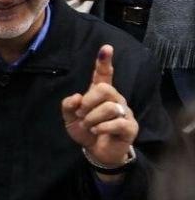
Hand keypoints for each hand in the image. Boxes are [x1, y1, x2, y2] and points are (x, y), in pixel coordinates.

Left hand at [62, 45, 137, 175]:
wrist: (97, 151)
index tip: (106, 48)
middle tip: (82, 114)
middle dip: (88, 102)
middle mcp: (115, 99)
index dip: (104, 62)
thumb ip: (68, 105)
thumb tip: (76, 97)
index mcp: (100, 93)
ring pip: (109, 107)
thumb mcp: (70, 117)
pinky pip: (117, 122)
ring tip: (89, 126)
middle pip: (105, 89)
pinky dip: (102, 128)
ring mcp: (125, 112)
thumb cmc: (85, 130)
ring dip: (93, 118)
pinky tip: (97, 131)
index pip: (104, 75)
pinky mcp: (130, 127)